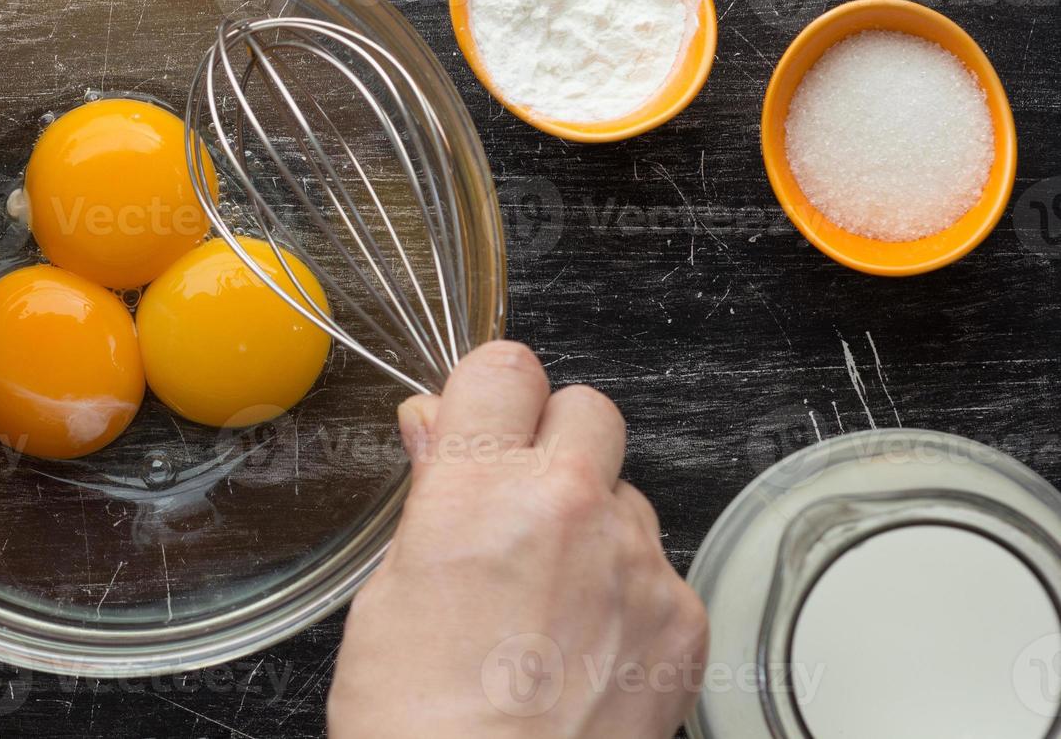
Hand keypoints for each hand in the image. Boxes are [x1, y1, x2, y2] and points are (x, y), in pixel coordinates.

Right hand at [327, 342, 707, 738]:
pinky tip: (586, 644)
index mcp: (476, 489)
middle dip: (555, 440)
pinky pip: (660, 566)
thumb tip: (435, 426)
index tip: (485, 420)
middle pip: (588, 408)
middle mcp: (567, 507)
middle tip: (523, 499)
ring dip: (595, 522)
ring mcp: (636, 562)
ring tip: (549, 599)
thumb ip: (432, 493)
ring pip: (628, 492)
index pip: (504, 368)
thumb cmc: (418, 725)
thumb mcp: (388, 594)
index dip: (490, 394)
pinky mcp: (682, 619)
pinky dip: (629, 592)